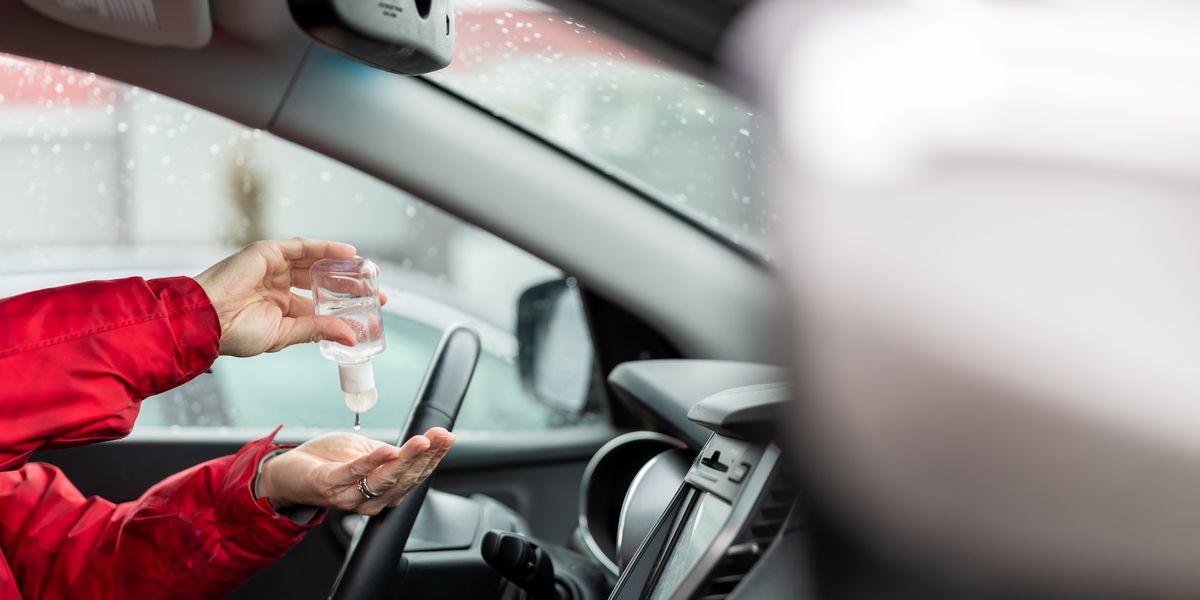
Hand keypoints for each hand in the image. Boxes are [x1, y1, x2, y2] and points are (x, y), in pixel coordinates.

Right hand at [194, 237, 383, 356]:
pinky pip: (302, 246)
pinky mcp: (267, 252)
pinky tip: (348, 253)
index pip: (320, 303)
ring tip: (368, 271)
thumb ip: (318, 330)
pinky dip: (326, 248)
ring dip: (342, 265)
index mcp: (281, 307)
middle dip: (350, 284)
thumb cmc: (235, 333)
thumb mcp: (285, 334)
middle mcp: (278, 285)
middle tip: (376, 290)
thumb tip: (351, 337)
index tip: (371, 310)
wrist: (206, 320)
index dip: (345, 306)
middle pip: (322, 280)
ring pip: (315, 262)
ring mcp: (273, 267)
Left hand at [256, 428, 454, 514]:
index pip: (415, 475)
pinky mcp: (330, 485)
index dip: (434, 457)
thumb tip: (418, 445)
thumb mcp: (365, 453)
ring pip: (386, 478)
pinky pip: (355, 473)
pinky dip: (373, 461)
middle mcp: (372, 500)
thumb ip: (389, 454)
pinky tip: (388, 450)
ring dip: (406, 459)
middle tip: (441, 436)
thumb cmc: (328, 460)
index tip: (447, 437)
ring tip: (421, 441)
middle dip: (426, 455)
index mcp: (384, 492)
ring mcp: (350, 495)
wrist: (288, 472)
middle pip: (405, 478)